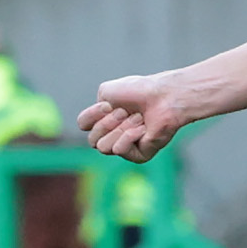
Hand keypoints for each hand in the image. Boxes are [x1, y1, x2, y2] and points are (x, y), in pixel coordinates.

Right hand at [78, 73, 192, 162]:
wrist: (163, 96)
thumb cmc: (139, 91)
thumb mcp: (106, 92)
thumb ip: (92, 111)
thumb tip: (89, 130)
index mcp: (105, 119)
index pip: (83, 125)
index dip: (92, 115)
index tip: (108, 105)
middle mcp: (114, 135)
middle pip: (92, 140)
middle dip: (107, 123)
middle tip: (125, 112)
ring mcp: (127, 146)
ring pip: (103, 147)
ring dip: (119, 129)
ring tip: (137, 119)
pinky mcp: (139, 155)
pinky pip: (119, 151)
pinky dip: (128, 137)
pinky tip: (142, 129)